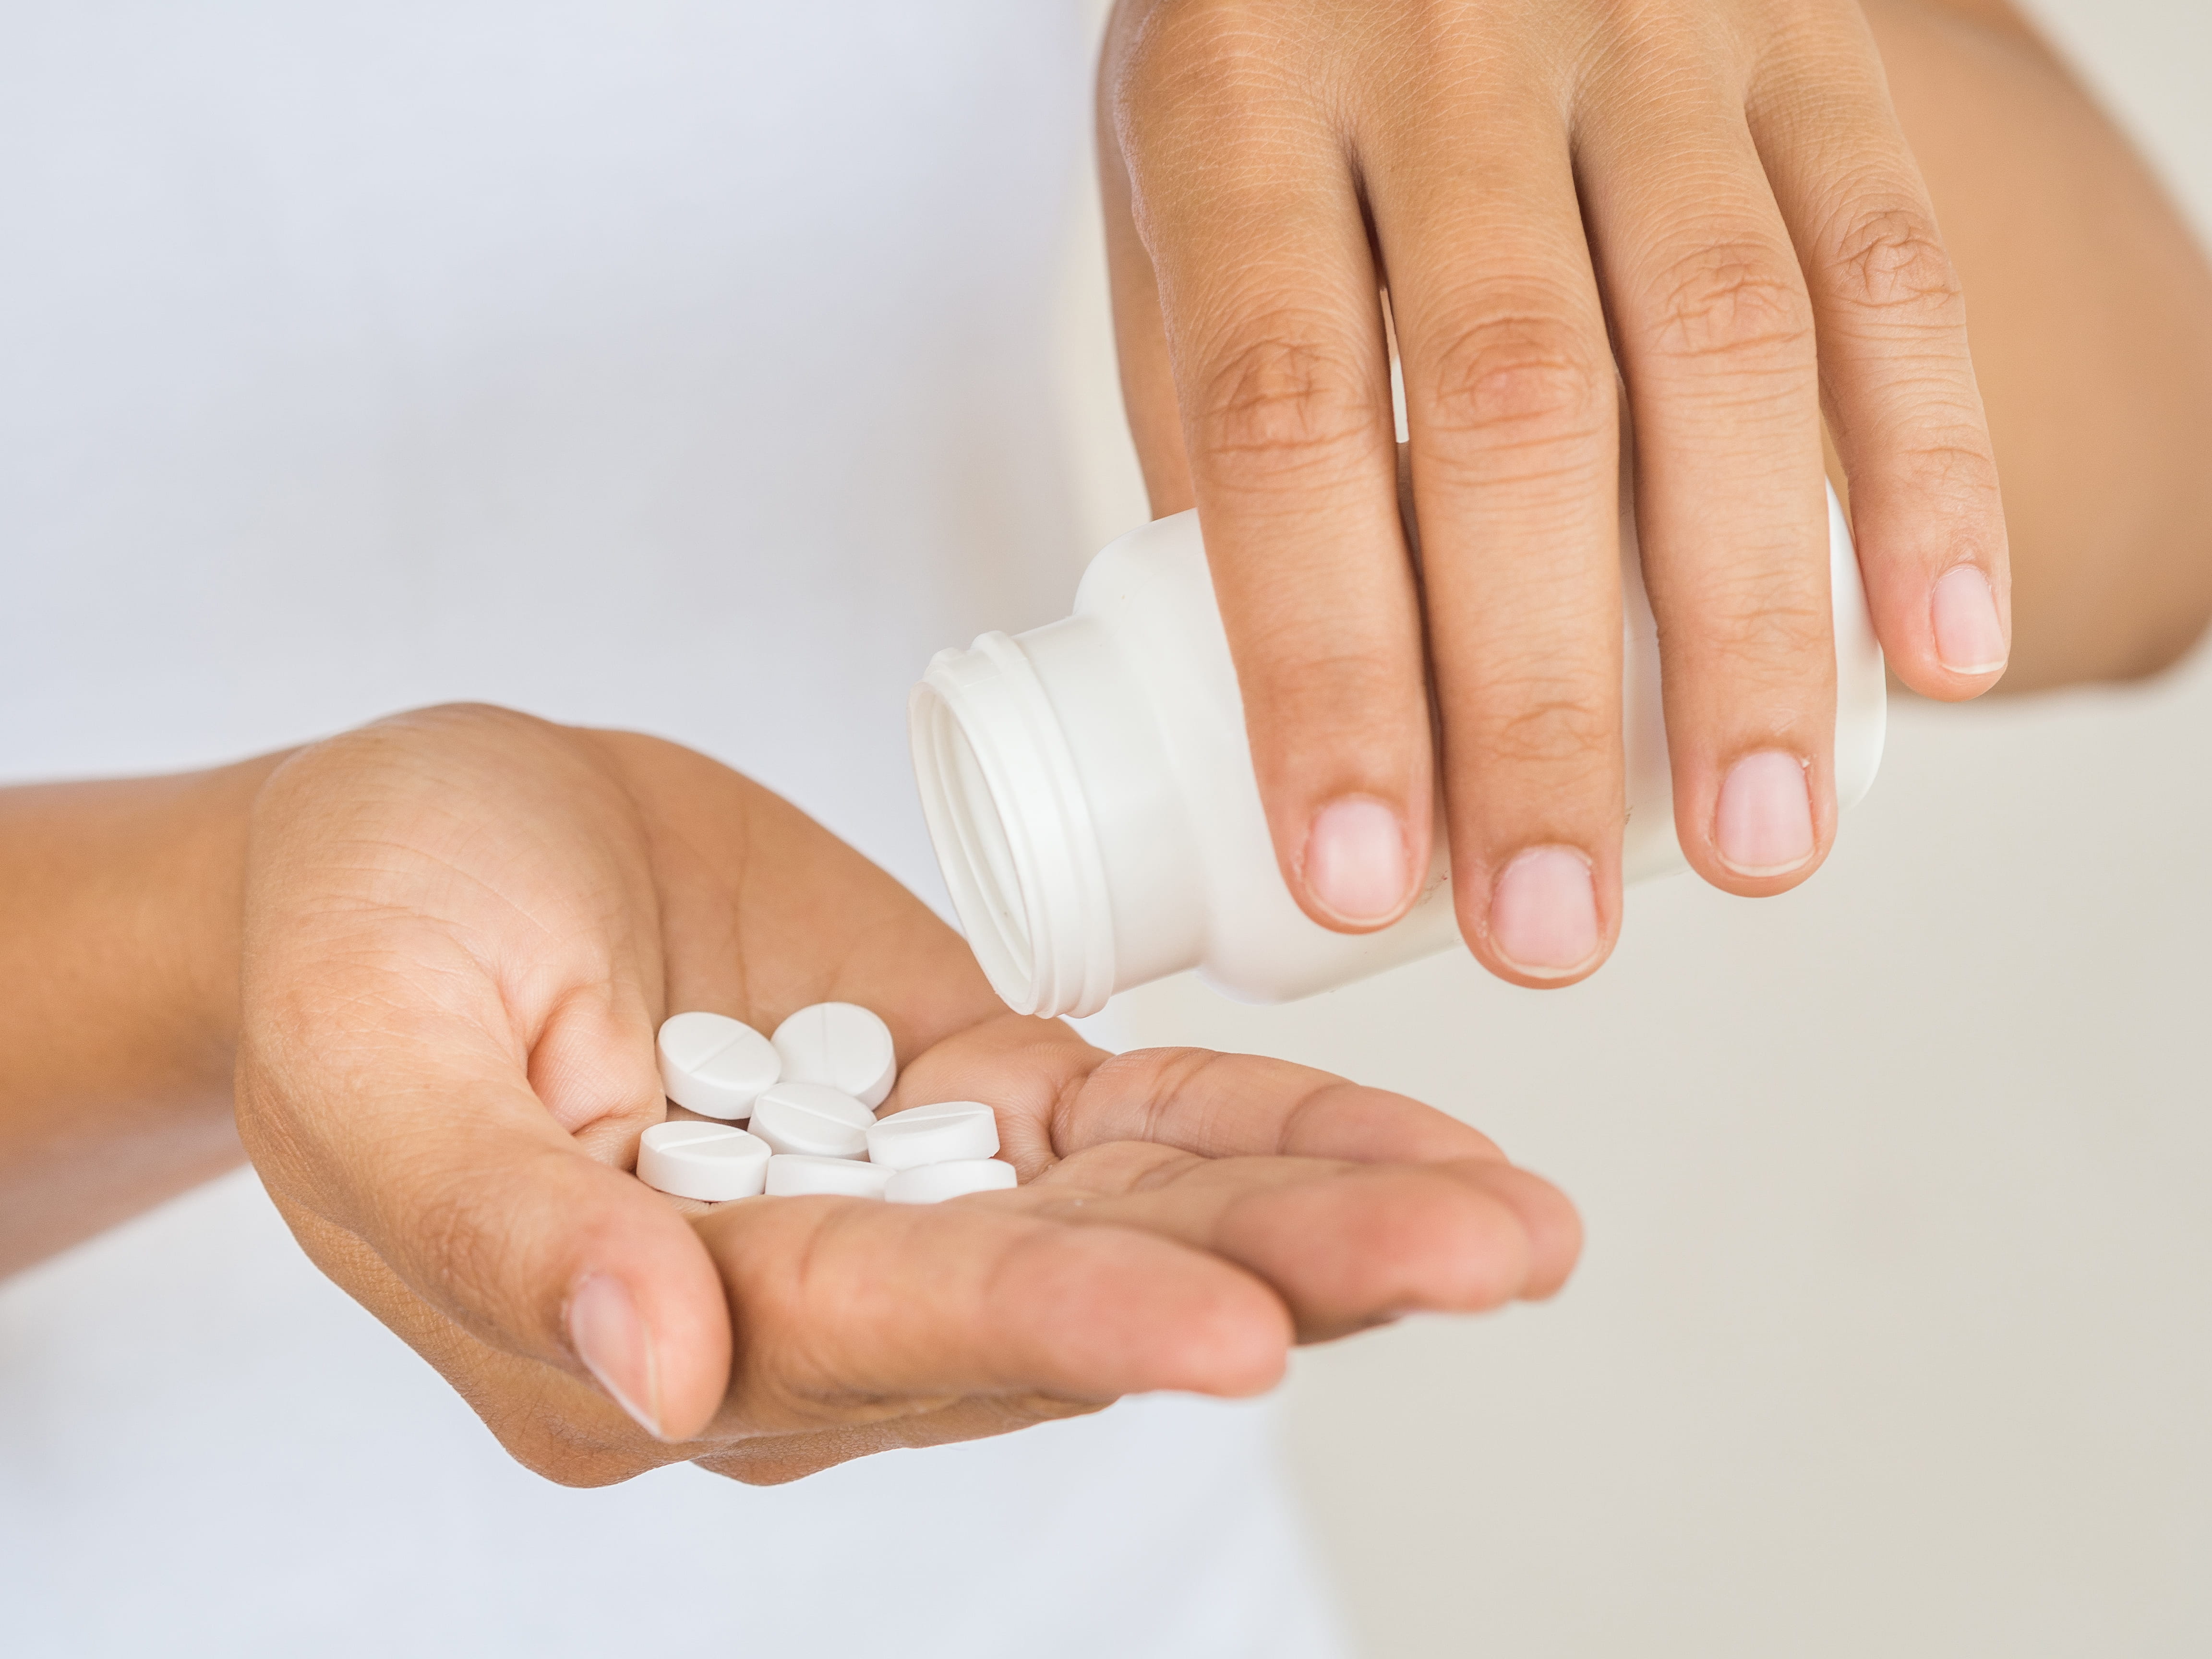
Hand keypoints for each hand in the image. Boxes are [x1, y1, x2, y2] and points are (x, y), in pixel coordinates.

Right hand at [235, 705, 1578, 1483]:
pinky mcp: (969, 1093)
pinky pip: (1141, 1125)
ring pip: (1139, 1218)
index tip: (1244, 1330)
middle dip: (1283, 1279)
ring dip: (1327, 1217)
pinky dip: (1272, 1127)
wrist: (422, 853)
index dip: (1064, 1324)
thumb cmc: (360, 943)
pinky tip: (1413, 1146)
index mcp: (656, 1326)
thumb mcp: (370, 1059)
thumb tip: (654, 1370)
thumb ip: (498, 1220)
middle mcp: (812, 1301)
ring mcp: (908, 1194)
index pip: (888, 1332)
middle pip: (1066, 1298)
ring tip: (1514, 1220)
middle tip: (1489, 1254)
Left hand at [1100, 0, 2009, 984]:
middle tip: (1552, 927)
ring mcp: (1649, 35)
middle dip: (1540, 703)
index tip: (1361, 873)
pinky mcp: (1807, 41)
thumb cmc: (1279, 51)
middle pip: (1517, 409)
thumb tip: (1291, 703)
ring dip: (1754, 631)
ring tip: (1756, 847)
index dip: (1328, 667)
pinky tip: (1942, 653)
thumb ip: (1225, 426)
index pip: (1282, 418)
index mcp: (1241, 100)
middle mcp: (1445, 51)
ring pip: (1727, 349)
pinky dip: (1930, 466)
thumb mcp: (1181, 201)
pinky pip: (1890, 258)